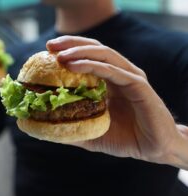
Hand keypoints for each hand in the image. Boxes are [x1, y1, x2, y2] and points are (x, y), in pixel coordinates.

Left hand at [46, 36, 186, 166]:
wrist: (154, 149)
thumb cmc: (124, 139)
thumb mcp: (90, 132)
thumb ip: (70, 127)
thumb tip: (44, 126)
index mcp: (109, 80)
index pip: (88, 56)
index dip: (68, 50)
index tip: (46, 51)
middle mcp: (120, 73)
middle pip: (95, 48)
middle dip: (71, 44)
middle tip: (49, 46)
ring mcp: (130, 77)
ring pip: (104, 54)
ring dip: (80, 52)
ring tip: (60, 56)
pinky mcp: (138, 85)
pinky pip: (113, 71)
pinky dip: (93, 66)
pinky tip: (74, 66)